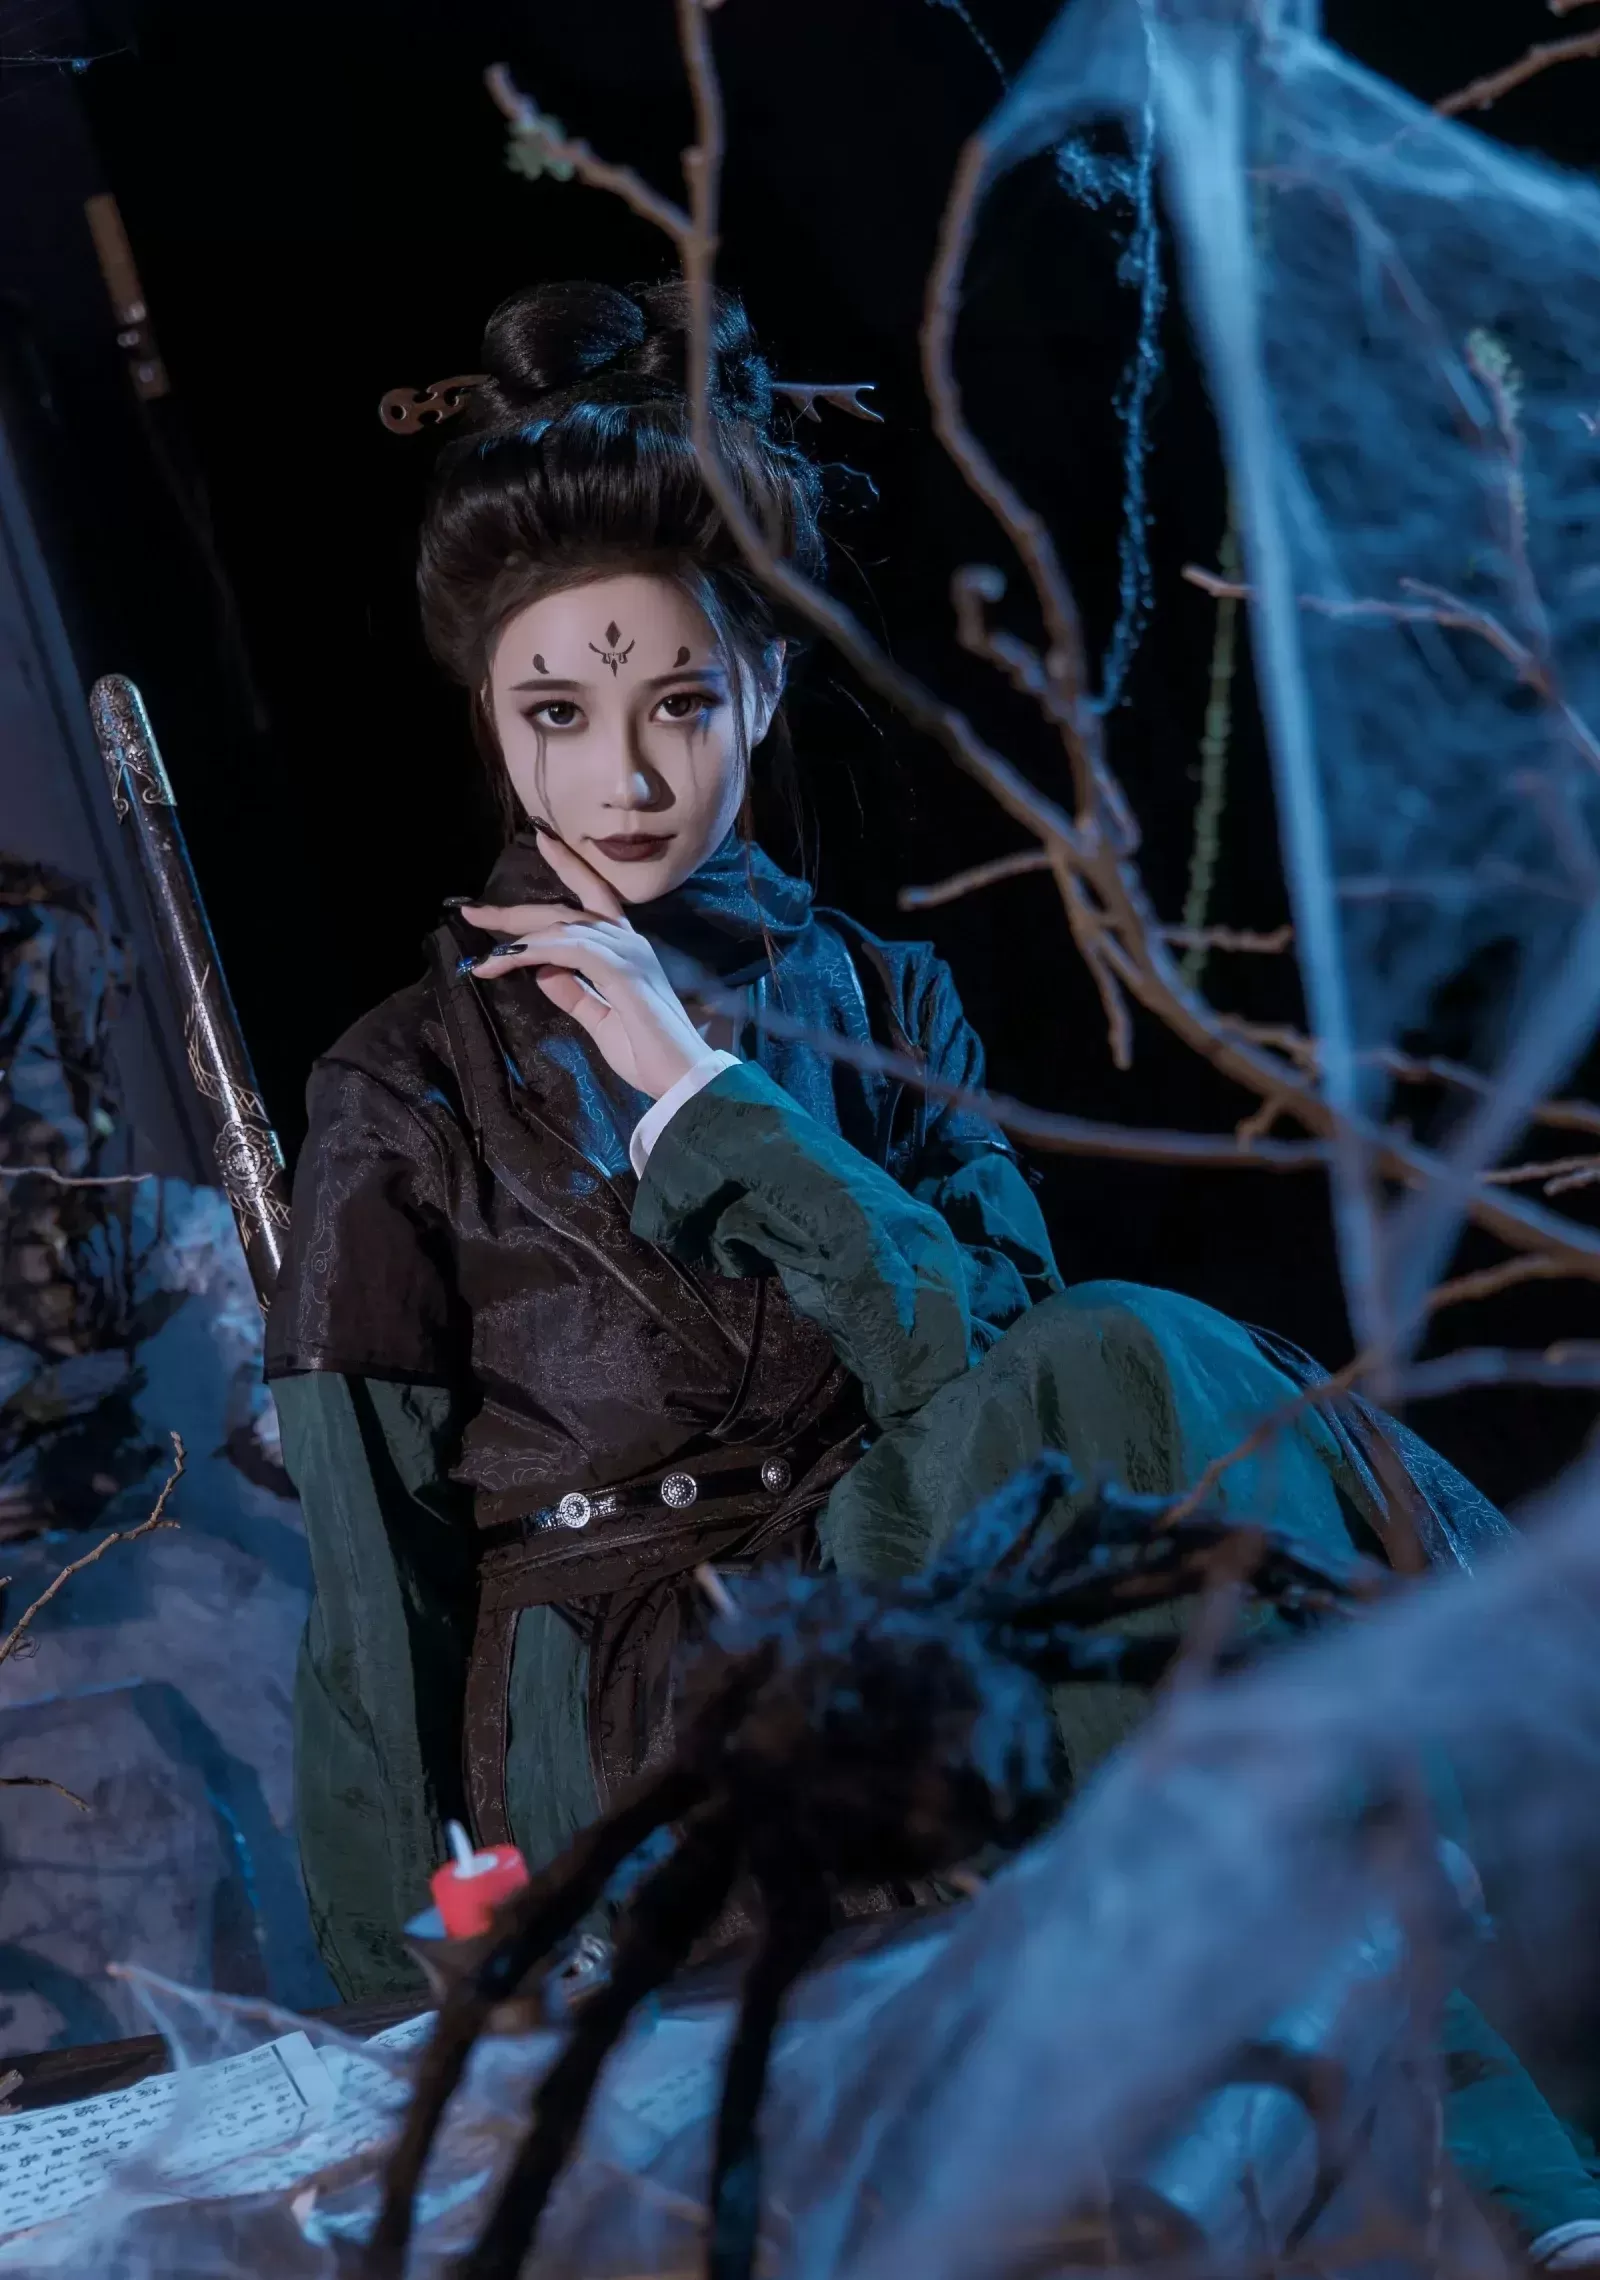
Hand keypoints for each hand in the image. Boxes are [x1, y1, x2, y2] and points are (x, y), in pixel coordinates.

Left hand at [458, 835, 712, 1100]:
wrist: (682, 1080)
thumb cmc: (648, 1054)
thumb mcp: (600, 1020)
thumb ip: (574, 993)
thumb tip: (542, 970)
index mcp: (625, 951)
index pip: (595, 896)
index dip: (568, 866)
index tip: (541, 841)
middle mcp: (628, 942)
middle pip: (566, 909)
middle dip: (515, 912)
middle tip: (471, 911)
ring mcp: (627, 954)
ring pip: (562, 927)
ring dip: (517, 939)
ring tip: (483, 955)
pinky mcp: (622, 971)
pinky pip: (569, 949)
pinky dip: (535, 952)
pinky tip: (508, 960)